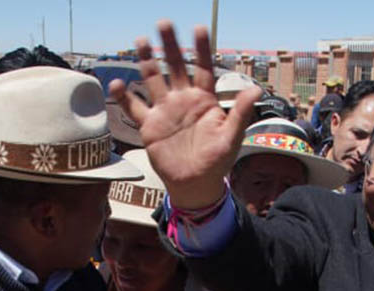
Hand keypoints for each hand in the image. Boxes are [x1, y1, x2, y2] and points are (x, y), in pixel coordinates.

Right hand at [109, 22, 260, 208]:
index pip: (203, 68)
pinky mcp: (149, 126)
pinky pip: (134, 108)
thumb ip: (240, 112)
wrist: (196, 184)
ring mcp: (164, 111)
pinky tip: (118, 84)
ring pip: (153, 80)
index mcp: (204, 100)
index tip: (198, 28)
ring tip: (140, 40)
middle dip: (170, 45)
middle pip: (175, 66)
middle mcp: (183, 100)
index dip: (201, 49)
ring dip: (147, 61)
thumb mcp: (232, 137)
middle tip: (163, 23)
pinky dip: (124, 97)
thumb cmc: (217, 161)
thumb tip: (256, 89)